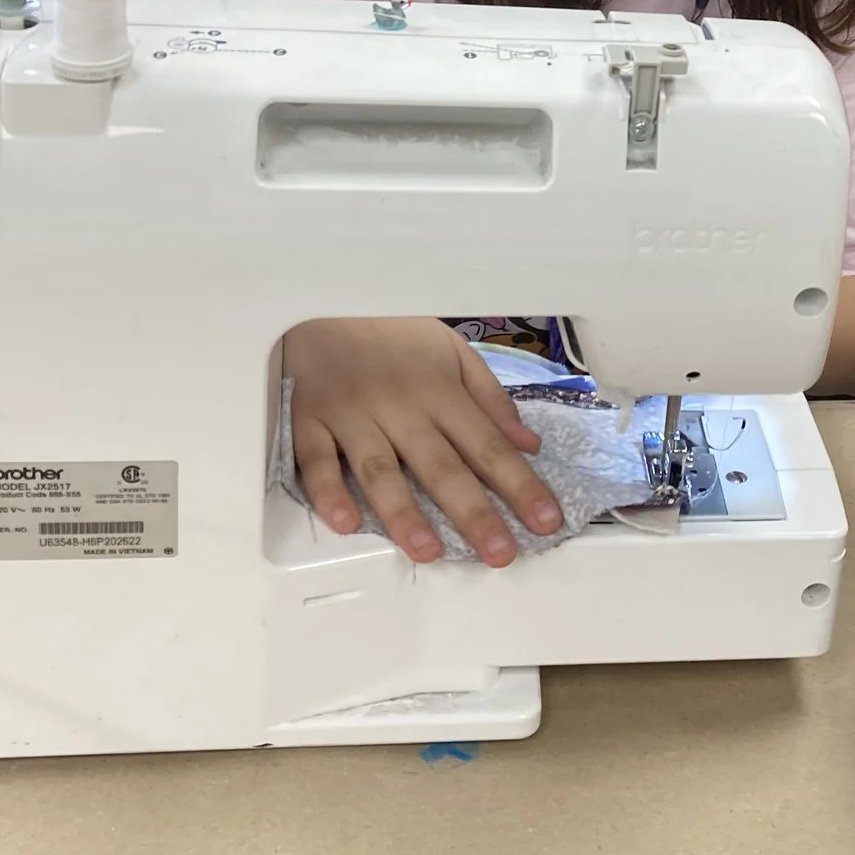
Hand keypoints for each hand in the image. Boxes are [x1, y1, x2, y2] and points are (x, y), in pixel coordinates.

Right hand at [284, 317, 560, 565]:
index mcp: (439, 390)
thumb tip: (527, 444)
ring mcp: (352, 415)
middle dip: (474, 512)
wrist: (321, 301)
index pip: (488, 445)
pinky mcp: (308, 421)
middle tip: (500, 554)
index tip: (546, 520)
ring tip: (428, 551)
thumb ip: (489, 398)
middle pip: (441, 466)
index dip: (520, 485)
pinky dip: (328, 493)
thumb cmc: (390, 333)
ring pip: (379, 470)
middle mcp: (400, 406)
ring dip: (404, 513)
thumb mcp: (451, 350)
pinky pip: (315, 461)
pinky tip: (346, 523)